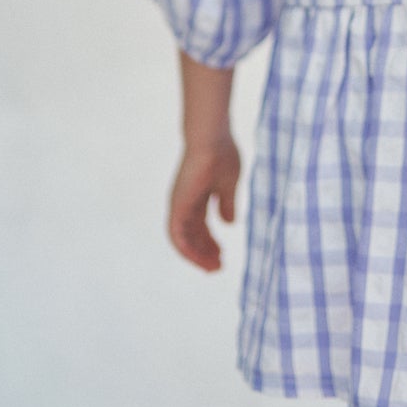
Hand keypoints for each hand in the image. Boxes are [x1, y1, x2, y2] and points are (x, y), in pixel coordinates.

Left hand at [167, 135, 240, 271]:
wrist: (212, 138)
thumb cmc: (222, 154)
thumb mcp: (229, 184)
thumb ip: (228, 203)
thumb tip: (229, 223)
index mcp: (197, 196)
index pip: (200, 226)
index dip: (209, 242)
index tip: (222, 255)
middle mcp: (185, 202)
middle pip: (192, 235)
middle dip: (204, 252)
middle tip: (218, 267)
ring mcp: (179, 204)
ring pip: (183, 240)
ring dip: (197, 256)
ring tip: (213, 267)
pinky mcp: (177, 206)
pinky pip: (177, 236)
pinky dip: (187, 250)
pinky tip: (201, 259)